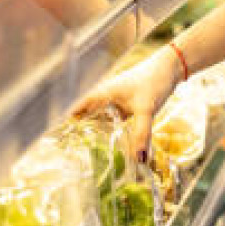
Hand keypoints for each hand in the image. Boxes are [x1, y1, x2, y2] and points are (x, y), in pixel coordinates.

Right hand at [70, 47, 182, 161]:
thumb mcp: (146, 109)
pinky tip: (109, 144)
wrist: (171, 67)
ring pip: (98, 118)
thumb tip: (139, 158)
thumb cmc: (154, 81)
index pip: (76, 109)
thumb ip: (141, 134)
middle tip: (66, 153)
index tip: (53, 139)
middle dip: (76, 131)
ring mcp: (115, 100)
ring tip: (82, 153)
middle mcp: (105, 96)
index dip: (63, 122)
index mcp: (102, 93)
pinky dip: (108, 130)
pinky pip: (112, 120)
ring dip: (92, 132)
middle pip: (85, 115)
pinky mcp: (125, 104)